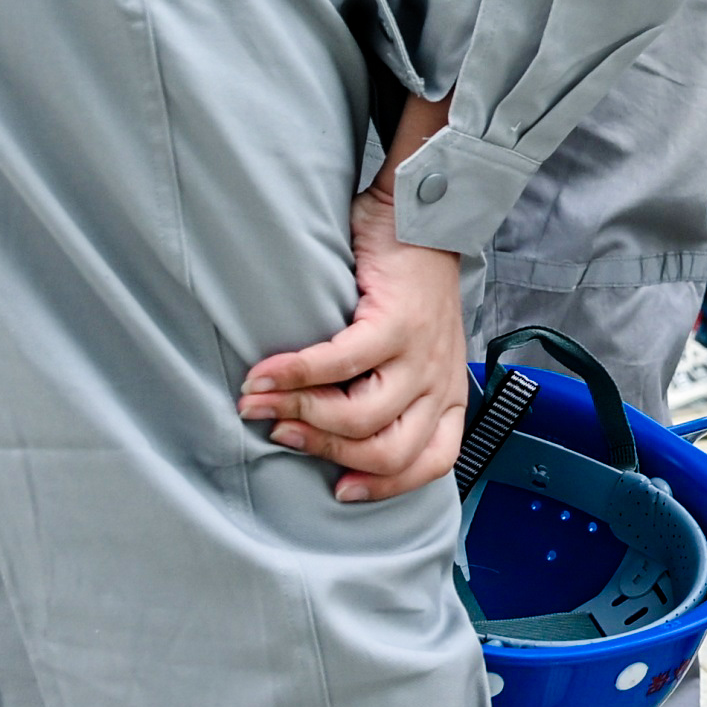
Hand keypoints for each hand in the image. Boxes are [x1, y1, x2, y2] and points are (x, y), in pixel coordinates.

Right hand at [244, 95, 469, 502]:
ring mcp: (422, 353)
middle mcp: (441, 380)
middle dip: (327, 451)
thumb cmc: (407, 288)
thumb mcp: (414, 353)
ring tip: (258, 403)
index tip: (340, 489)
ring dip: (300, 415)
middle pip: (387, 450)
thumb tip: (329, 437)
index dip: (385, 485)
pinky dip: (292, 374)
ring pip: (360, 416)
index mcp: (448, 395)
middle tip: (280, 434)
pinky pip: (338, 364)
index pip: (430, 461)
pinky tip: (261, 375)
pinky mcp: (397, 322)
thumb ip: (390, 394)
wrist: (420, 218)